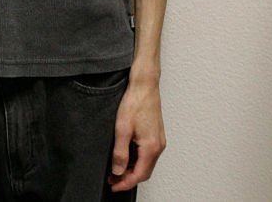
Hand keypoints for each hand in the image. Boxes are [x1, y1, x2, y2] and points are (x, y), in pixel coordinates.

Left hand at [108, 77, 166, 191]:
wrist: (144, 86)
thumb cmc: (135, 103)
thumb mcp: (122, 128)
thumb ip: (120, 152)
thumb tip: (118, 170)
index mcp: (151, 147)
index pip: (139, 174)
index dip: (125, 183)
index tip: (114, 185)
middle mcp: (158, 147)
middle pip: (144, 172)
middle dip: (128, 178)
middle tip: (112, 179)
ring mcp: (159, 141)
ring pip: (146, 164)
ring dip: (132, 169)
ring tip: (116, 169)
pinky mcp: (156, 135)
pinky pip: (147, 155)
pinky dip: (137, 160)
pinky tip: (126, 157)